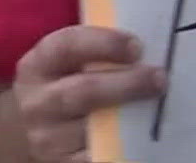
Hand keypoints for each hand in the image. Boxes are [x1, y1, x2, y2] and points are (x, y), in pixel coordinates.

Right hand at [13, 26, 165, 162]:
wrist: (36, 128)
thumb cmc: (65, 84)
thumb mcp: (68, 63)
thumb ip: (99, 51)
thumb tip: (150, 44)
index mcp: (38, 66)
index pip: (67, 46)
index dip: (104, 43)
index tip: (137, 47)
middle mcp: (37, 102)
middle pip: (82, 91)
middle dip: (126, 84)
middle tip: (160, 78)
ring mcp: (47, 138)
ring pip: (91, 128)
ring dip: (129, 117)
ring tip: (157, 107)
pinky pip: (96, 156)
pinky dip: (120, 147)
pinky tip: (142, 137)